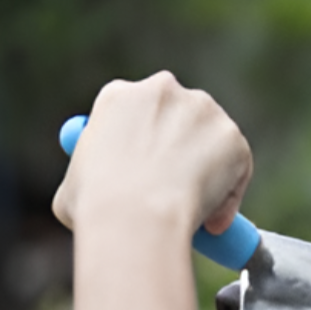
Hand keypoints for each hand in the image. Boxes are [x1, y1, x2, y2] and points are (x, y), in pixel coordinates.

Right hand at [52, 71, 251, 235]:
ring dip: (209, 172)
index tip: (151, 172)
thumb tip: (100, 189)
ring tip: (192, 211)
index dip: (147, 146)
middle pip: (181, 119)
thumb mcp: (74, 185)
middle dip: (183, 151)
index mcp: (118, 96)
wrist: (136, 216)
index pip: (140, 114)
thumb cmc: (97, 207)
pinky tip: (211, 219)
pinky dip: (229, 195)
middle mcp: (163, 90)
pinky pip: (237, 168)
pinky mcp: (232, 136)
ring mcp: (202, 110)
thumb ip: (93, 175)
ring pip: (213, 142)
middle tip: (179, 190)